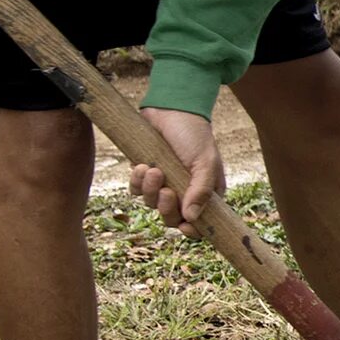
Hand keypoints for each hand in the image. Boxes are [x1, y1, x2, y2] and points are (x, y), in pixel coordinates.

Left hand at [132, 108, 222, 227]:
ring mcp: (163, 184)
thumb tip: (191, 219)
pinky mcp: (144, 176)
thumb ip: (200, 191)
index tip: (184, 226)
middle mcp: (183, 192)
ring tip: (153, 170)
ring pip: (151, 204)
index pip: (199, 222)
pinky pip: (135, 191)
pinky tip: (142, 166)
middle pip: (171, 218)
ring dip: (150, 190)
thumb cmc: (194, 134)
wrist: (170, 109)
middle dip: (166, 208)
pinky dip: (136, 182)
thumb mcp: (204, 162)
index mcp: (204, 192)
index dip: (192, 230)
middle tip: (167, 192)